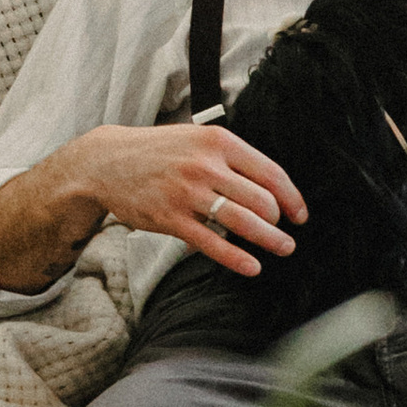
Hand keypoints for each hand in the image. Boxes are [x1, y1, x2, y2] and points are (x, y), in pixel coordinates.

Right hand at [77, 122, 307, 276]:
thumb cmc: (159, 151)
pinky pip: (211, 243)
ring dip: (269, 240)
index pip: (270, 173)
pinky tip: (252, 267)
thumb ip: (232, 158)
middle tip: (285, 235)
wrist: (106, 161)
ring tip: (283, 249)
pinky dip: (236, 258)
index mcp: (219, 142)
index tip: (300, 215)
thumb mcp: (198, 139)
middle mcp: (206, 165)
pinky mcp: (170, 218)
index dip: (292, 198)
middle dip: (279, 222)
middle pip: (261, 200)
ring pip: (242, 221)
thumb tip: (272, 186)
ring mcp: (187, 193)